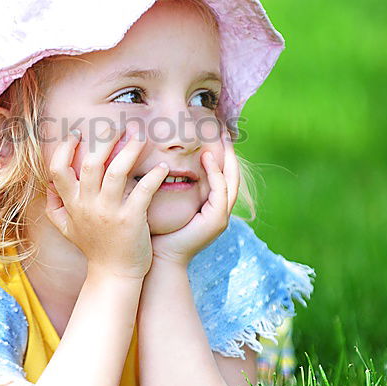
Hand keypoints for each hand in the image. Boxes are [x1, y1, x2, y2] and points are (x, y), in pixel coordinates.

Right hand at [44, 122, 170, 279]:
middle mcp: (87, 206)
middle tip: (118, 126)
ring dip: (130, 150)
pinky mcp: (131, 220)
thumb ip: (55, 206)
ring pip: (116, 172)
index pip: (57, 170)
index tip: (76, 133)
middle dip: (104, 139)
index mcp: (72, 204)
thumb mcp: (66, 229)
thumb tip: (48, 184)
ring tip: (141, 136)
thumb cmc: (94, 248)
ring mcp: (109, 212)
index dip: (64, 148)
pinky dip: (154, 176)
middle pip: (90, 163)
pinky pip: (143, 191)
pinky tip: (163, 167)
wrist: (114, 275)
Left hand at [149, 128, 239, 266]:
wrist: (158, 256)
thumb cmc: (156, 229)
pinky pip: (220, 191)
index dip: (220, 153)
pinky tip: (207, 158)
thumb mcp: (163, 200)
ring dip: (226, 158)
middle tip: (225, 128)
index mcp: (209, 205)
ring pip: (231, 180)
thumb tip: (154, 156)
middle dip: (230, 151)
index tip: (215, 131)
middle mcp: (219, 210)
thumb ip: (166, 181)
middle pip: (232, 174)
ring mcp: (221, 216)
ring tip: (221, 137)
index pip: (220, 173)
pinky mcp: (217, 221)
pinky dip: (215, 174)